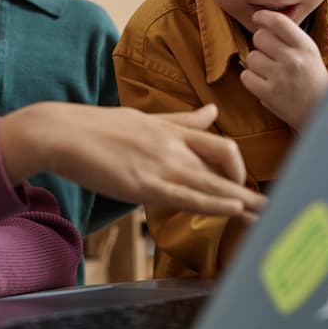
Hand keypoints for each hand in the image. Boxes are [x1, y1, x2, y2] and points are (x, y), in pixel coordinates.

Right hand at [0, 102, 265, 217]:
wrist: (60, 132)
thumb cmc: (94, 127)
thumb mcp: (142, 119)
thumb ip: (180, 120)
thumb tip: (213, 111)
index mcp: (168, 128)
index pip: (216, 143)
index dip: (237, 165)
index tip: (248, 184)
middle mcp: (170, 143)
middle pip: (224, 159)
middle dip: (246, 186)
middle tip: (267, 209)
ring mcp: (159, 163)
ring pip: (211, 182)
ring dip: (242, 202)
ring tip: (267, 217)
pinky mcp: (144, 184)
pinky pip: (187, 195)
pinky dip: (214, 203)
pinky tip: (234, 210)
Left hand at [240, 9, 327, 129]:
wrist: (319, 112)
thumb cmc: (312, 81)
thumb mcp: (309, 54)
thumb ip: (290, 38)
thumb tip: (265, 22)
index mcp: (306, 47)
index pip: (280, 22)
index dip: (264, 16)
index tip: (257, 17)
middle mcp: (293, 59)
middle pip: (260, 37)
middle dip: (260, 44)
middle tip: (269, 54)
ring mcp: (280, 77)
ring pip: (251, 57)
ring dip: (255, 64)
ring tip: (269, 72)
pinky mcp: (268, 93)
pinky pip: (245, 76)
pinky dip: (251, 80)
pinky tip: (263, 83)